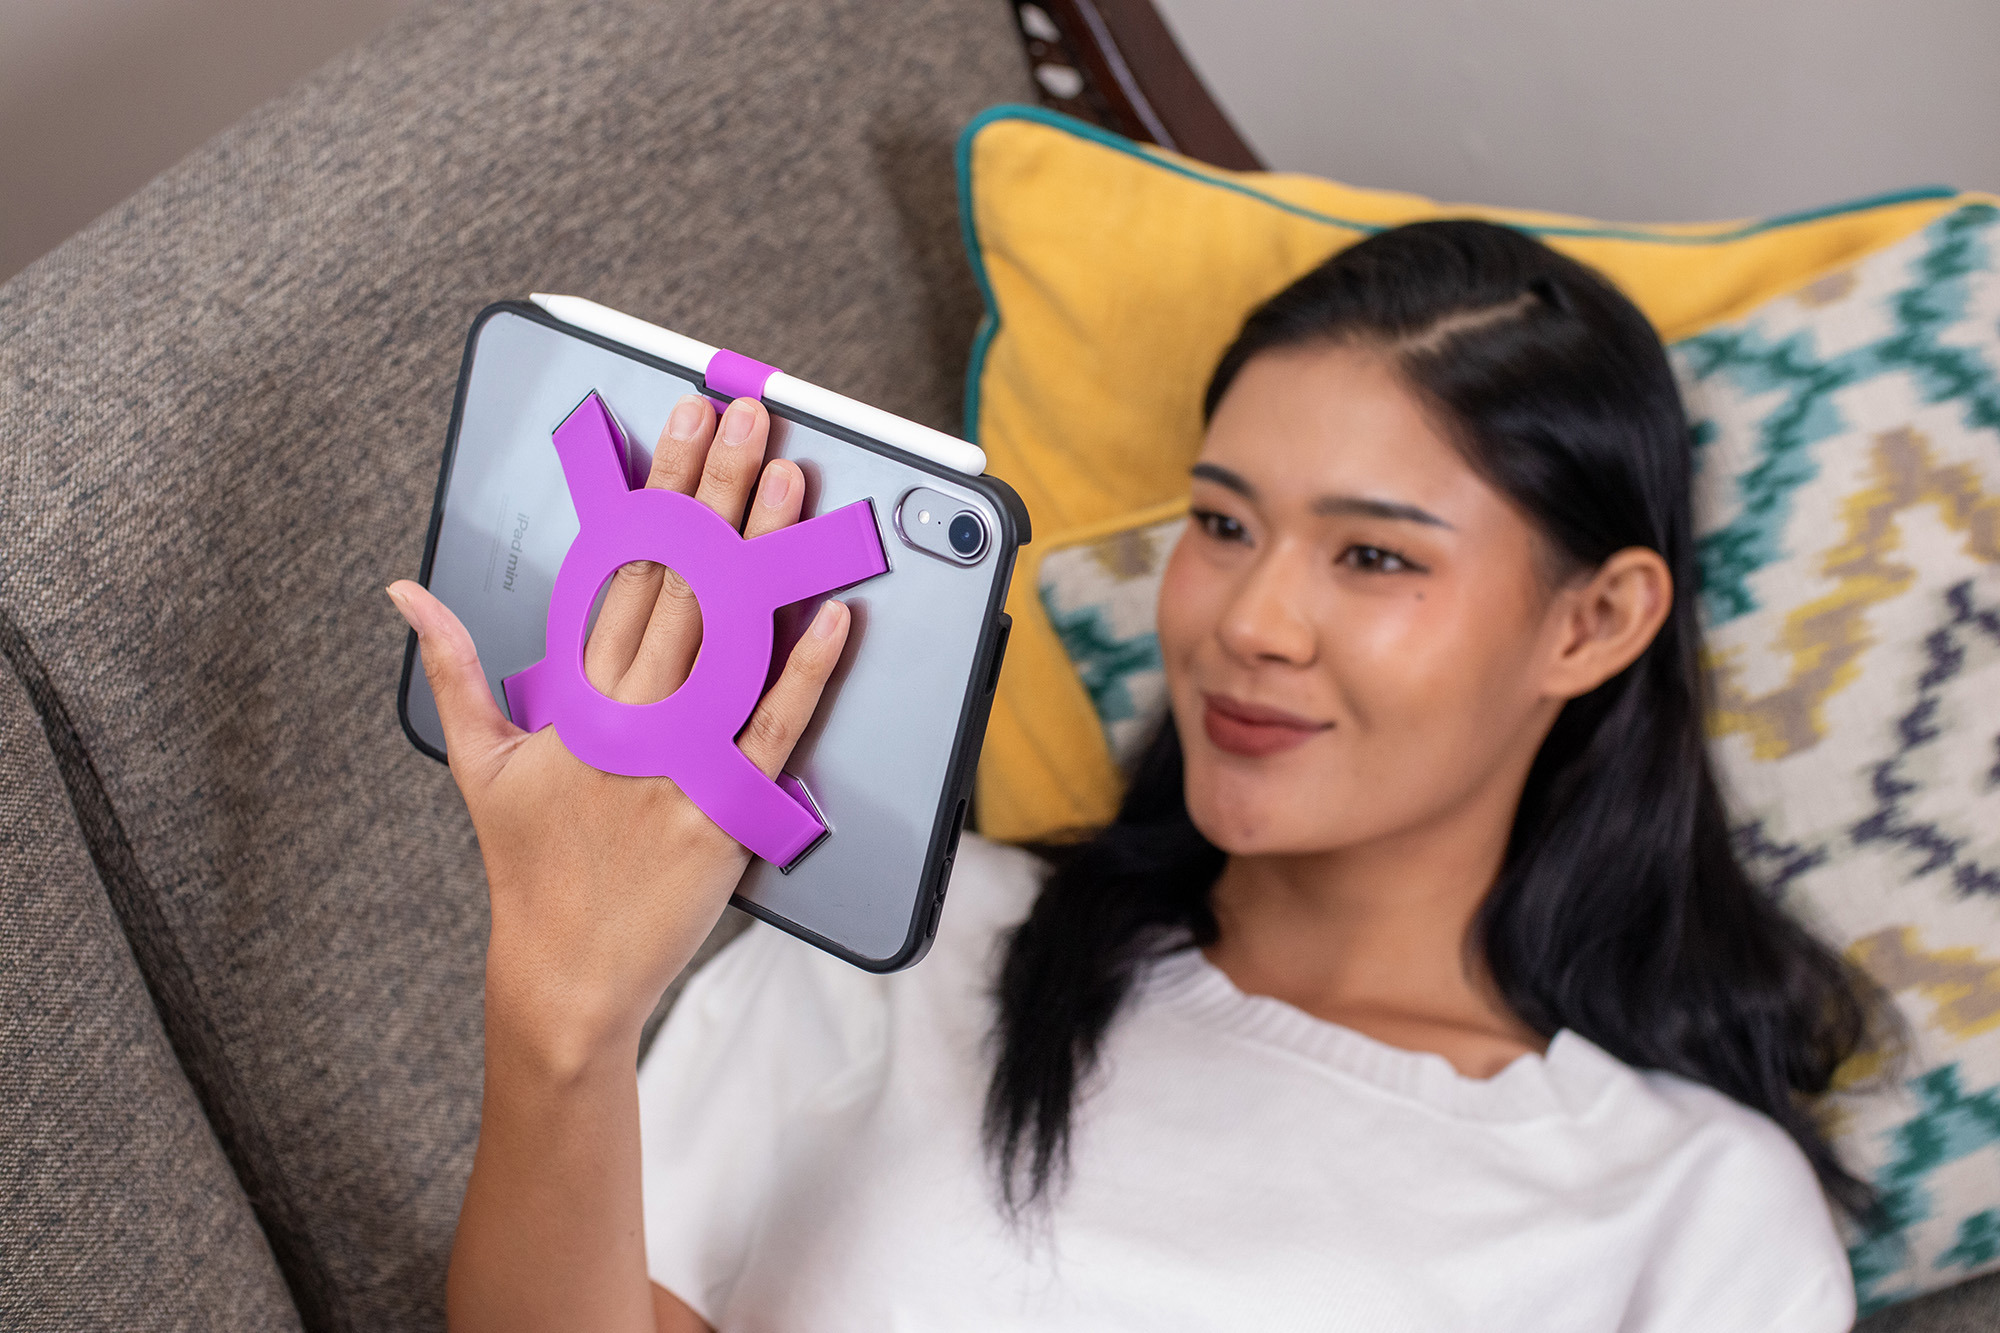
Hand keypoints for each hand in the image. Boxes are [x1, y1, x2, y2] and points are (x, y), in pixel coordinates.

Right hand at [390, 394, 849, 1065]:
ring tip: (791, 478)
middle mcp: (629, 716)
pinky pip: (772, 730)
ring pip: (728, 638)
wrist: (564, 972)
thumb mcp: (477, 762)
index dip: (658, 490)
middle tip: (748, 415)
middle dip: (715, 491)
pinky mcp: (723, 810)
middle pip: (682, 581)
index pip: (625, 567)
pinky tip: (833, 611)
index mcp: (577, 695)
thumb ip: (450, 665)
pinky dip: (804, 671)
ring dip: (762, 553)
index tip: (681, 426)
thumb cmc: (526, 866)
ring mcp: (679, 760)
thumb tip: (404, 591)